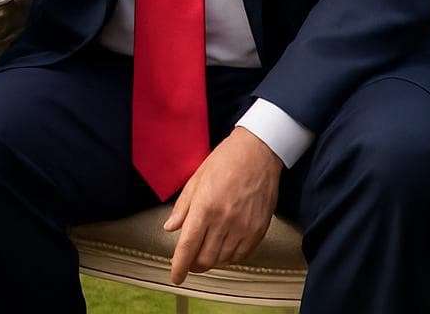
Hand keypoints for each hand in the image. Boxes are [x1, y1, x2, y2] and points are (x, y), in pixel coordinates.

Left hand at [163, 127, 281, 282]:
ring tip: (206, 250)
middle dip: (194, 265)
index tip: (176, 277)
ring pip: (223, 259)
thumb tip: (170, 228)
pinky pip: (241, 255)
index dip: (179, 266)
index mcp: (205, 207)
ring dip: (211, 260)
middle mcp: (224, 221)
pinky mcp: (259, 230)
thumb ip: (183, 207)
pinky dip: (229, 257)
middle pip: (205, 258)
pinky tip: (224, 247)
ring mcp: (244, 227)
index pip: (188, 246)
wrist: (259, 152)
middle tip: (189, 261)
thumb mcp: (196, 179)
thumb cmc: (225, 161)